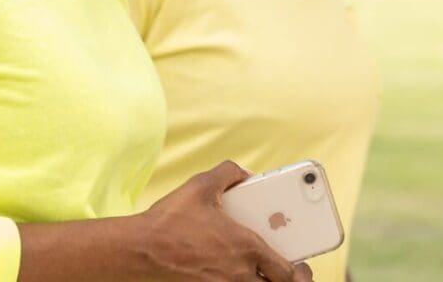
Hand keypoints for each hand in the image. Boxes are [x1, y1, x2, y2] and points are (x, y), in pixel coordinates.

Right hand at [136, 161, 313, 281]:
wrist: (140, 250)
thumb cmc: (171, 219)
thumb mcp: (201, 184)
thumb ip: (229, 172)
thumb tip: (246, 174)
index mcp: (245, 247)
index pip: (287, 272)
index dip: (300, 273)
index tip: (303, 266)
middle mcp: (239, 273)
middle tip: (291, 274)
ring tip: (266, 274)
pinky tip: (238, 273)